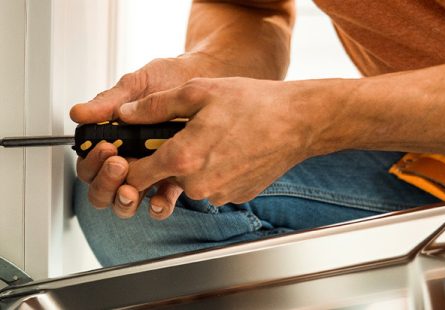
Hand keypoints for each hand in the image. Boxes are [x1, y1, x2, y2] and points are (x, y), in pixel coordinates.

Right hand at [70, 57, 202, 219]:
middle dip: (105, 184)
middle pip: (103, 190)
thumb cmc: (167, 78)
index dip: (91, 164)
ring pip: (128, 200)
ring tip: (132, 187)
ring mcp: (151, 170)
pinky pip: (161, 201)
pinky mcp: (174, 176)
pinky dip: (158, 206)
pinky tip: (159, 199)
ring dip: (125, 199)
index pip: (89, 165)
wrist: (203, 75)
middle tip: (118, 164)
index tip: (105, 148)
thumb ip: (109, 101)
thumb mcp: (136, 85)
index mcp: (113, 139)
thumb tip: (79, 113)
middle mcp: (129, 158)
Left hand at [117, 77, 318, 211]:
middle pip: (166, 178)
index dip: (128, 165)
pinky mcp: (237, 196)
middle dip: (169, 158)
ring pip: (192, 182)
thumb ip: (155, 106)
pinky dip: (216, 171)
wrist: (297, 122)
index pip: (137, 176)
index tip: (131, 155)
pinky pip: (214, 186)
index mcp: (184, 158)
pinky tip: (232, 150)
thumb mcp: (198, 92)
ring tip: (217, 137)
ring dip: (195, 165)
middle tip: (189, 133)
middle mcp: (199, 184)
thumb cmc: (252, 103)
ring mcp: (220, 194)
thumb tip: (126, 114)